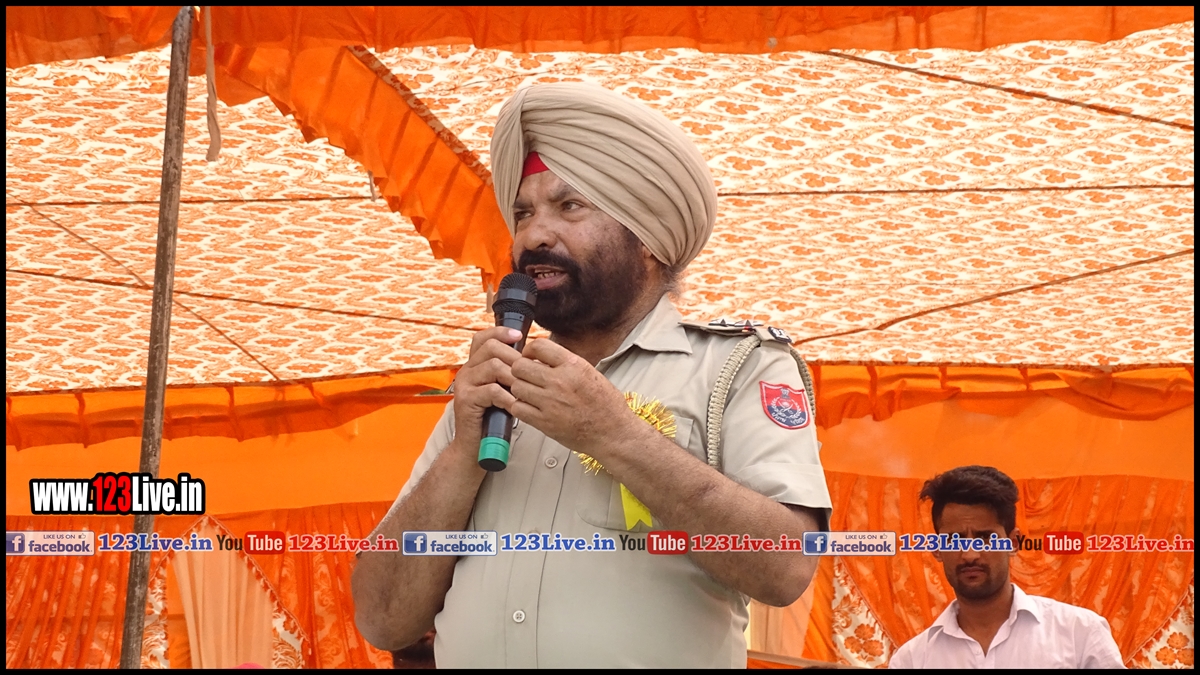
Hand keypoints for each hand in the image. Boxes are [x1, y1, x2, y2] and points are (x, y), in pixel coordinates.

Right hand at [448, 326, 522, 461]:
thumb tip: (532, 359)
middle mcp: (467, 370)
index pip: (484, 337)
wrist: (474, 446)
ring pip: (493, 366)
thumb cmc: (493, 418)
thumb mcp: (502, 390)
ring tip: (523, 389)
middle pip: (491, 347)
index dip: (501, 332)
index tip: (519, 336)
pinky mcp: (465, 400)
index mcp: (475, 365)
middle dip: (515, 356)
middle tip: (529, 371)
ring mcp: (464, 384)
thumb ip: (509, 374)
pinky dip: (507, 396)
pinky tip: (515, 405)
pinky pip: (491, 390)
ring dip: (513, 376)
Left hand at [506, 338, 643, 456]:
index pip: (538, 346)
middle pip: (520, 366)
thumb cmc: (606, 405)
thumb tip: (543, 357)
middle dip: (520, 369)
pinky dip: (520, 407)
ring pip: (516, 386)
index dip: (529, 350)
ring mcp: (550, 402)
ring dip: (520, 388)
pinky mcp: (544, 422)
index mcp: (573, 365)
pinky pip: (518, 408)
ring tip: (530, 393)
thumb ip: (565, 363)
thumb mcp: (590, 372)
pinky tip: (530, 407)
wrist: (613, 432)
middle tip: (527, 376)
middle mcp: (560, 381)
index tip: (530, 357)